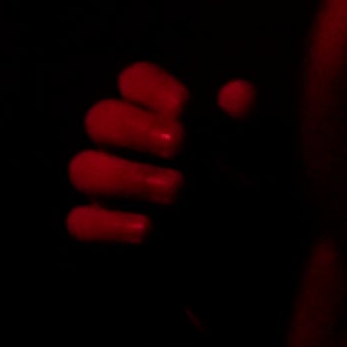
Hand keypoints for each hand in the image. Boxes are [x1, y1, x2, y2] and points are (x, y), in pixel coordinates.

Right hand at [65, 59, 262, 247]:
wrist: (253, 264)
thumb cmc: (251, 197)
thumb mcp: (264, 162)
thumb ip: (248, 129)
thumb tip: (239, 92)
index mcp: (160, 117)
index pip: (136, 82)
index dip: (151, 88)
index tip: (185, 107)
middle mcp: (126, 147)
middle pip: (102, 118)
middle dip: (136, 128)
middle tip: (179, 144)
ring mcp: (111, 190)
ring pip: (84, 168)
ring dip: (127, 175)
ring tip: (178, 189)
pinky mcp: (107, 231)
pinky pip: (82, 222)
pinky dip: (110, 224)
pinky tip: (149, 230)